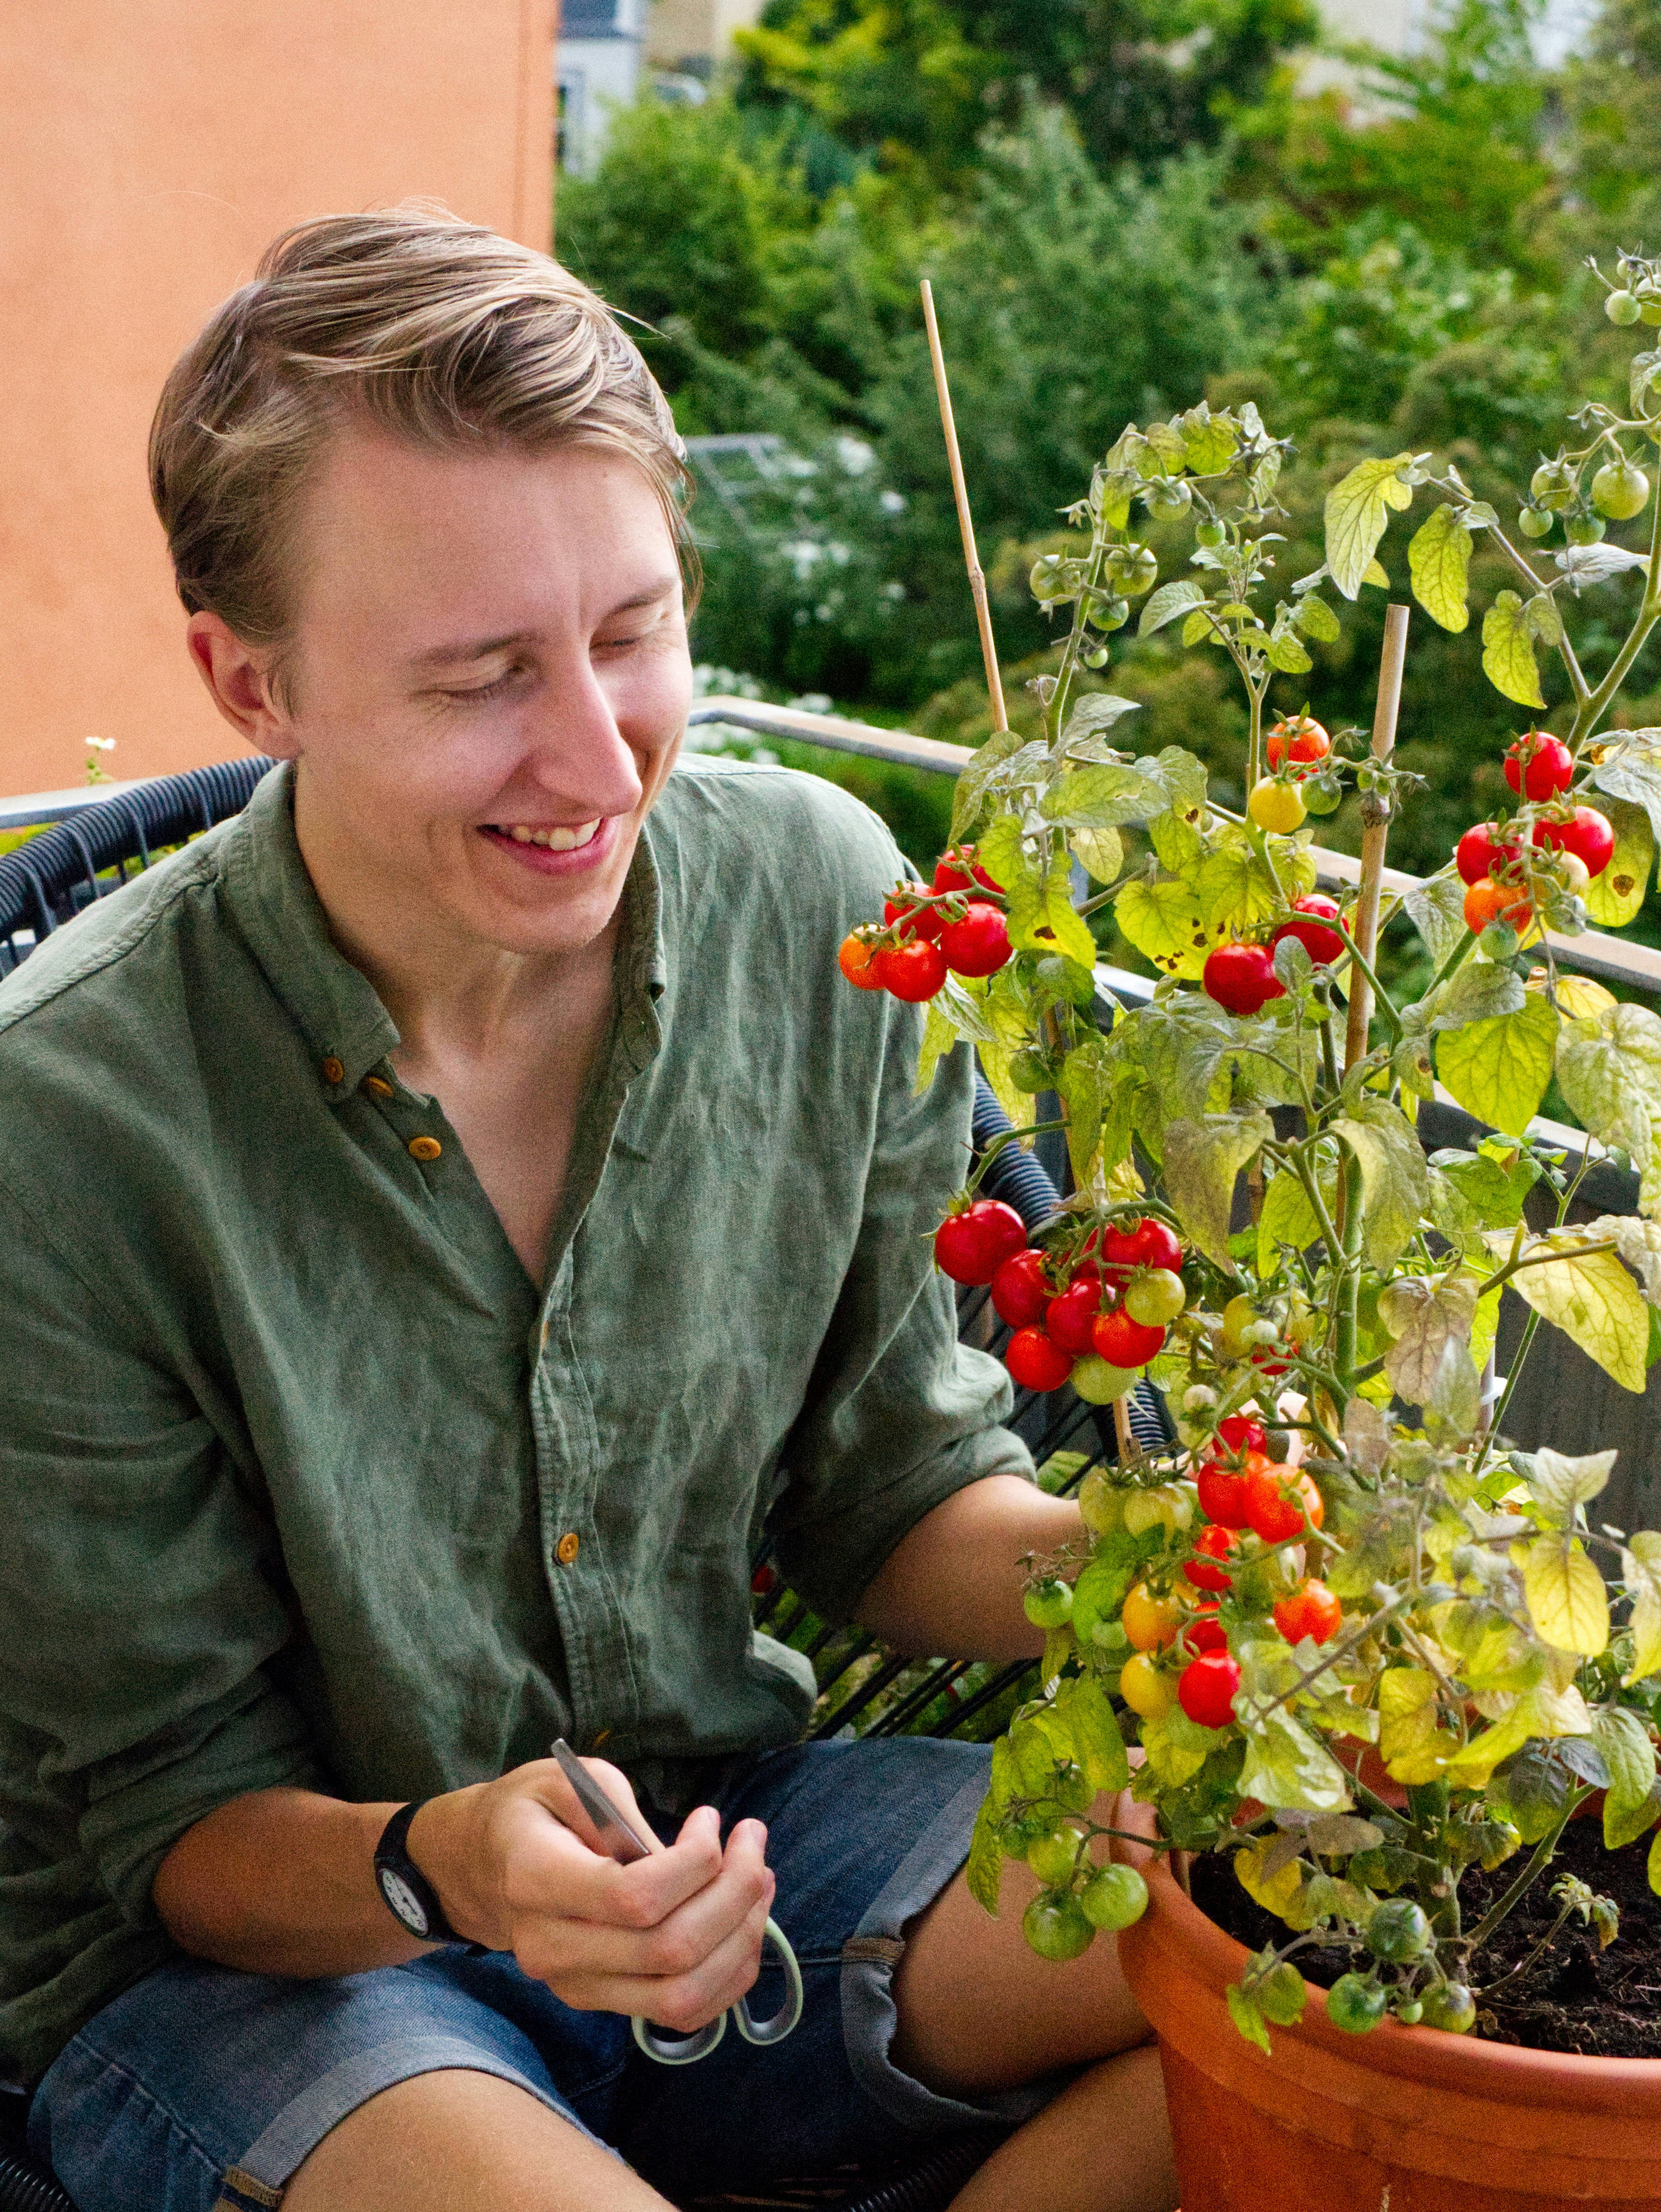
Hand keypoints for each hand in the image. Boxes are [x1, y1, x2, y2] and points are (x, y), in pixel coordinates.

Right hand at [409, 1757, 773, 2033]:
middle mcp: (551, 1948)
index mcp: (534, 1881)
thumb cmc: (531, 1811)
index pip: (633, 1898)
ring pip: (682, 1994)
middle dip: (734, 1892)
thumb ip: (620, 1810)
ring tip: (759, 1877)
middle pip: (669, 1949)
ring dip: (740, 1937)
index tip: (710, 1819)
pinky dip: (729, 1974)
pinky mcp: (600, 2001)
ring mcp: (575, 1985)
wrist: (482, 1867)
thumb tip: (681, 1855)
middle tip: (752, 1839)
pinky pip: (680, 2011)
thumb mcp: (567, 1778)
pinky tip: (743, 1922)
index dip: (695, 1863)